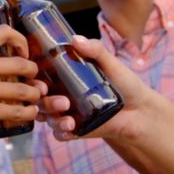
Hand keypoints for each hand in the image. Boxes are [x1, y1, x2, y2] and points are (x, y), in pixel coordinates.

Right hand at [0, 25, 40, 159]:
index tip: (23, 53)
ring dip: (34, 95)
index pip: (3, 32)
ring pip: (24, 90)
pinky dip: (29, 112)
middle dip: (33, 73)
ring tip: (34, 98)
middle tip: (34, 81)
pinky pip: (19, 110)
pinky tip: (29, 113)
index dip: (20, 40)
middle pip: (21, 63)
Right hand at [42, 36, 167, 142]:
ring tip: (68, 119)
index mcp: (64, 77)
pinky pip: (60, 134)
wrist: (140, 111)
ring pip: (47, 116)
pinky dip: (61, 133)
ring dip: (53, 117)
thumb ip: (95, 50)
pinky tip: (70, 129)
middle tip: (51, 97)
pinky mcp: (75, 130)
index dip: (33, 78)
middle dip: (42, 100)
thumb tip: (75, 39)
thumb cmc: (124, 84)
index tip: (37, 78)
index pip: (39, 76)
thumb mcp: (110, 63)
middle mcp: (61, 94)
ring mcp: (67, 113)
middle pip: (39, 98)